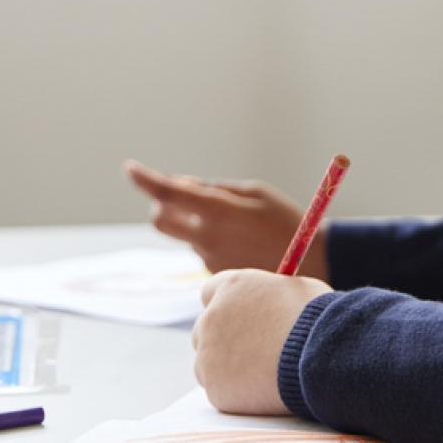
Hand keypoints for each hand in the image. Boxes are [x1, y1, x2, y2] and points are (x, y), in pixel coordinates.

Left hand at [123, 160, 329, 278]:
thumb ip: (215, 189)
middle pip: (160, 220)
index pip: (169, 193)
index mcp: (218, 211)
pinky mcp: (214, 274)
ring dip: (198, 222)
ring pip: (186, 233)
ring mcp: (209, 259)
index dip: (145, 179)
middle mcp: (207, 238)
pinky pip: (202, 249)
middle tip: (178, 197)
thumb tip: (181, 186)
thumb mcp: (255, 193)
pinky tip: (243, 242)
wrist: (310, 265)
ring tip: (239, 225)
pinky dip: (212, 239)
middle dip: (162, 205)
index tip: (131, 169)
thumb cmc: (285, 221)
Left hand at [193, 269, 332, 415]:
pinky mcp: (215, 387)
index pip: (211, 292)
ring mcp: (209, 354)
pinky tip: (263, 390)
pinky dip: (237, 393)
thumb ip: (272, 295)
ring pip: (208, 363)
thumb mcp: (297, 291)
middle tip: (248, 352)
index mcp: (232, 287)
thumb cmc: (318, 321)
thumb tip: (271, 302)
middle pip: (204, 329)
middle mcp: (212, 317)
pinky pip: (221, 390)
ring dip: (227, 368)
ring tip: (263, 374)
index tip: (238, 317)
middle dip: (223, 340)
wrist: (320, 358)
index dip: (226, 305)